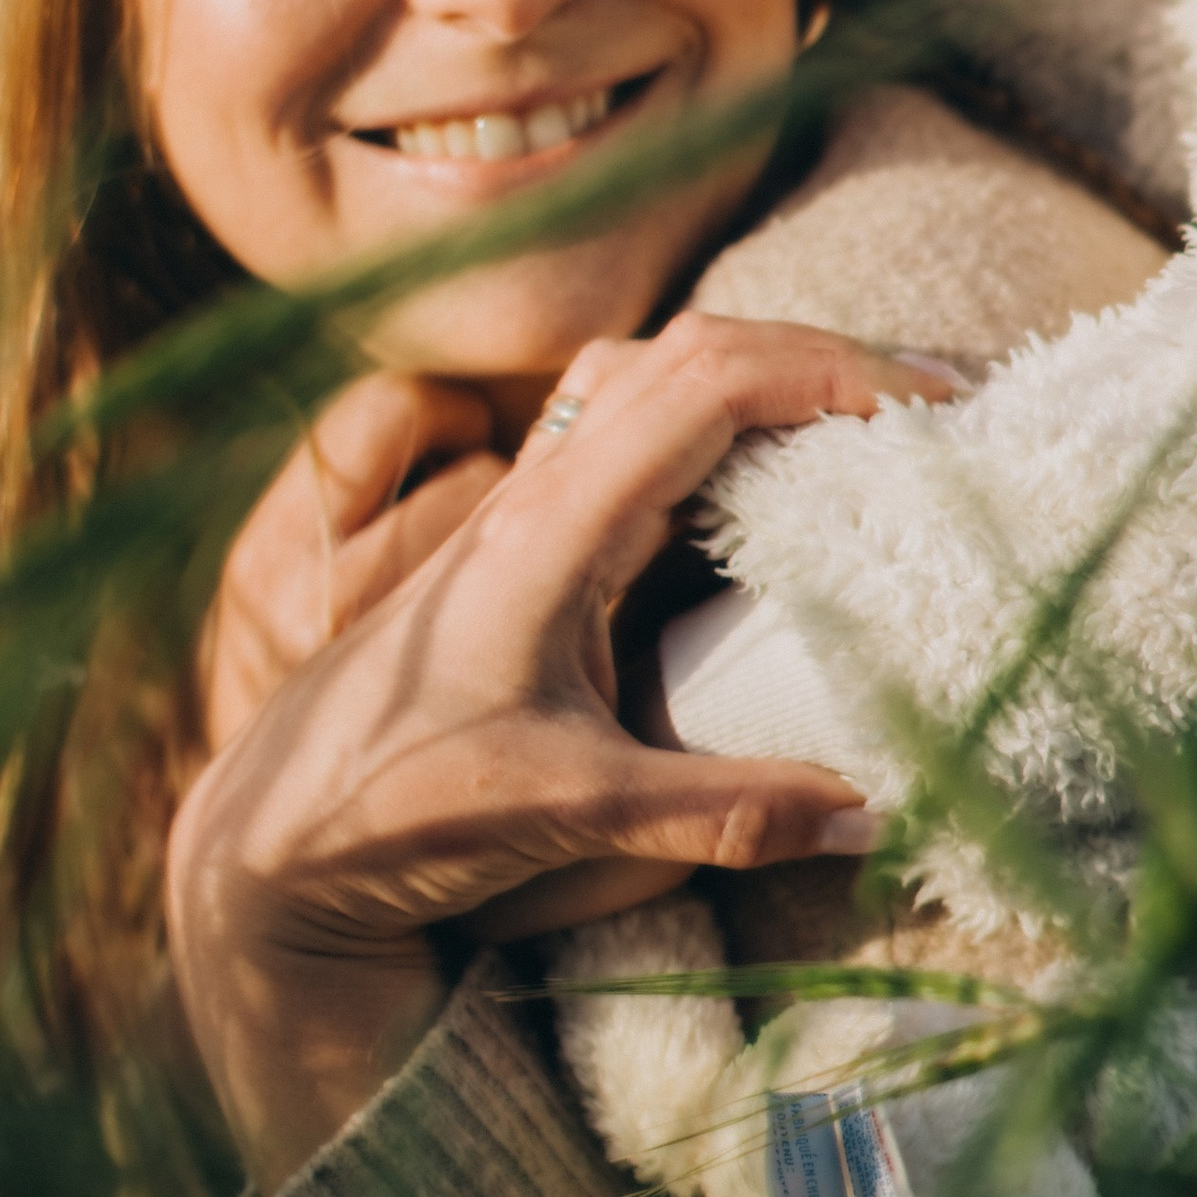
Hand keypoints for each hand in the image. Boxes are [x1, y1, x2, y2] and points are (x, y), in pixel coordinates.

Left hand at [168, 315, 933, 1193]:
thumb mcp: (566, 815)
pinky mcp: (520, 554)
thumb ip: (720, 813)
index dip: (828, 370)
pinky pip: (628, 445)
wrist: (265, 843)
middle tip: (930, 404)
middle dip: (817, 357)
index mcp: (548, 529)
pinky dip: (715, 436)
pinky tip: (770, 498)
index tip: (931, 402)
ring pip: (650, 385)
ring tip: (861, 432)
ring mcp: (521, 516)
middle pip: (688, 353)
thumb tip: (871, 809)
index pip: (706, 382)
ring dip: (759, 384)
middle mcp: (533, 497)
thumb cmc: (390, 812)